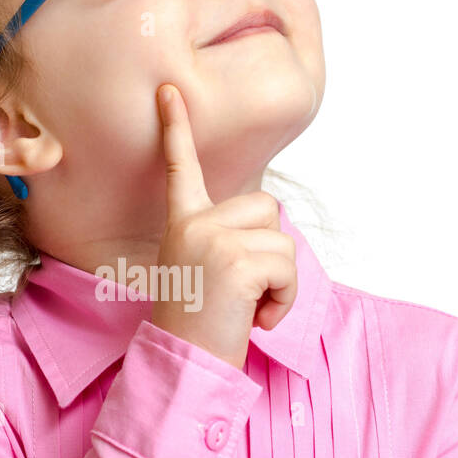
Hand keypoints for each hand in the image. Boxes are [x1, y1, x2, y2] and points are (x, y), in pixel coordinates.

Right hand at [151, 83, 297, 369]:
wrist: (185, 367)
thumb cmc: (200, 327)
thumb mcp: (205, 272)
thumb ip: (227, 240)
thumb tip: (266, 230)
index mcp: (182, 223)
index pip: (180, 168)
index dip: (175, 128)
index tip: (169, 91)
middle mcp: (193, 223)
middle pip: (267, 207)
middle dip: (272, 251)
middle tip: (243, 290)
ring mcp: (213, 239)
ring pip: (283, 240)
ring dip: (281, 282)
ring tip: (248, 308)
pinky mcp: (237, 261)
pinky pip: (288, 267)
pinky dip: (285, 300)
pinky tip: (255, 319)